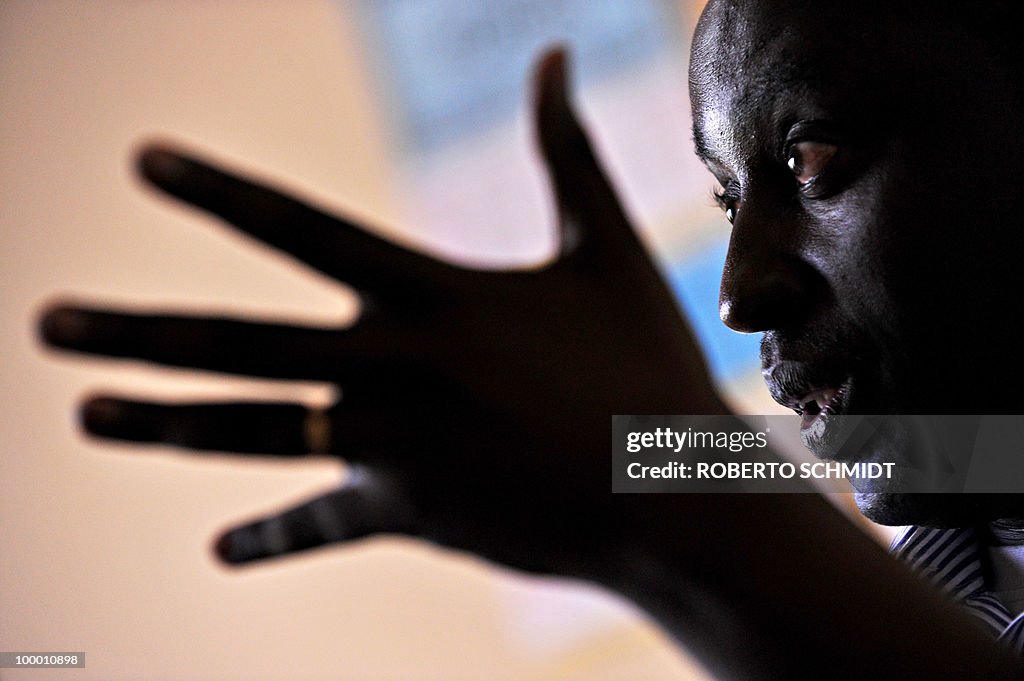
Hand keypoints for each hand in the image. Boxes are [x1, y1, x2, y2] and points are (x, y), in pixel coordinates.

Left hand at [40, 50, 722, 578]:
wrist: (674, 493)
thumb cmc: (645, 360)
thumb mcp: (606, 246)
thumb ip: (565, 149)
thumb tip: (556, 51)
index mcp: (439, 298)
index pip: (309, 233)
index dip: (223, 193)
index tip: (147, 163)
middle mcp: (401, 372)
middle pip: (245, 349)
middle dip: (141, 335)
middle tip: (47, 324)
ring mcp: (398, 449)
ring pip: (255, 435)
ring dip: (162, 425)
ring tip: (87, 414)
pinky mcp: (411, 513)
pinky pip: (325, 521)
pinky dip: (275, 537)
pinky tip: (221, 550)